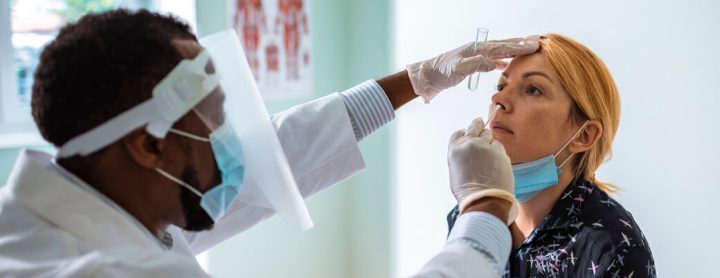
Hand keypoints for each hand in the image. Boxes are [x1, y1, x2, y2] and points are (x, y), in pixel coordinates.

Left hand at [407, 36, 538, 102]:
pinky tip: (505, 64)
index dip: (518, 47)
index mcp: (476, 49)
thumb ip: (475, 65)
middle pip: (502, 45)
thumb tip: (493, 63)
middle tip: (536, 42)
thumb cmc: (441, 73)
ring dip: (512, 51)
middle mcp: (477, 49)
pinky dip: (500, 60)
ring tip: (525, 50)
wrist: (428, 76)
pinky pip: (490, 59)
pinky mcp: (471, 63)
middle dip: (519, 44)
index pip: (501, 47)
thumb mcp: (458, 69)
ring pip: (498, 51)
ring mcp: (474, 55)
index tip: (533, 45)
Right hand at [447, 117, 516, 223]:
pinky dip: (497, 150)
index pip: (459, 133)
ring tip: (489, 152)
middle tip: (479, 122)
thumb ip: (461, 156)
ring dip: (488, 140)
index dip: (464, 133)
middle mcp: (470, 144)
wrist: (485, 199)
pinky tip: (496, 161)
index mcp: (455, 149)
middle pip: (474, 126)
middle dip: (477, 125)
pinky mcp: (500, 151)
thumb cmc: (468, 192)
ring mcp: (486, 146)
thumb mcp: (455, 171)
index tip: (467, 133)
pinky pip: (498, 145)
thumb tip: (468, 152)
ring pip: (489, 135)